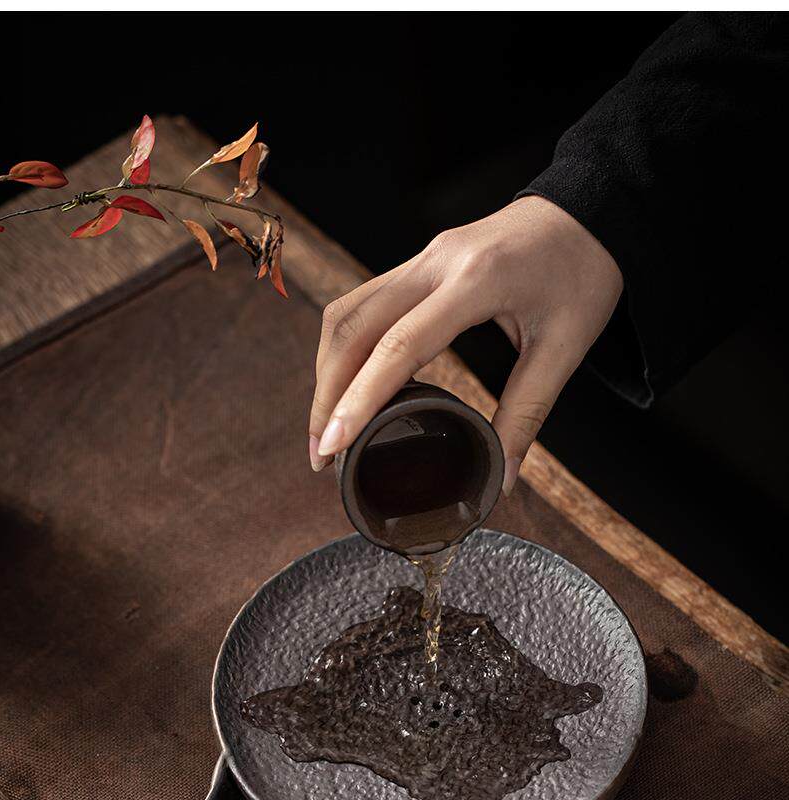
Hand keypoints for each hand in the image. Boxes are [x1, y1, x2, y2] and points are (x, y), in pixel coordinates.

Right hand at [308, 195, 622, 492]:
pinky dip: (344, 348)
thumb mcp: (567, 348)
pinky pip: (362, 302)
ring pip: (347, 312)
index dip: (358, 400)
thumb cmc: (584, 273)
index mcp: (475, 282)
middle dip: (327, 394)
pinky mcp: (419, 261)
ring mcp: (422, 257)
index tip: (332, 446)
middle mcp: (436, 263)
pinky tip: (348, 385)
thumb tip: (501, 479)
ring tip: (327, 427)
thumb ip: (528, 414)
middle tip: (320, 454)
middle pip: (352, 327)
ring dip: (327, 370)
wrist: (590, 210)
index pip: (397, 345)